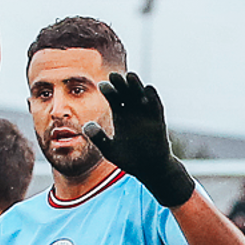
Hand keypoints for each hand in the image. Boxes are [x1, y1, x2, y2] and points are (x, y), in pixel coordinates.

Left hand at [80, 73, 196, 208]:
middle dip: (121, 84)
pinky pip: (156, 106)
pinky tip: (148, 89)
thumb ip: (99, 138)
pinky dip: (153, 98)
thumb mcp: (110, 150)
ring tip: (130, 76)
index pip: (114, 98)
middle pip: (126, 93)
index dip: (109, 91)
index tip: (102, 85)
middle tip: (114, 75)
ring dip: (136, 86)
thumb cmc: (129, 159)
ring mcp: (146, 115)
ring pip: (140, 96)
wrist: (150, 169)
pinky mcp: (158, 120)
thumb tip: (86, 126)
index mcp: (120, 116)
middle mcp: (133, 112)